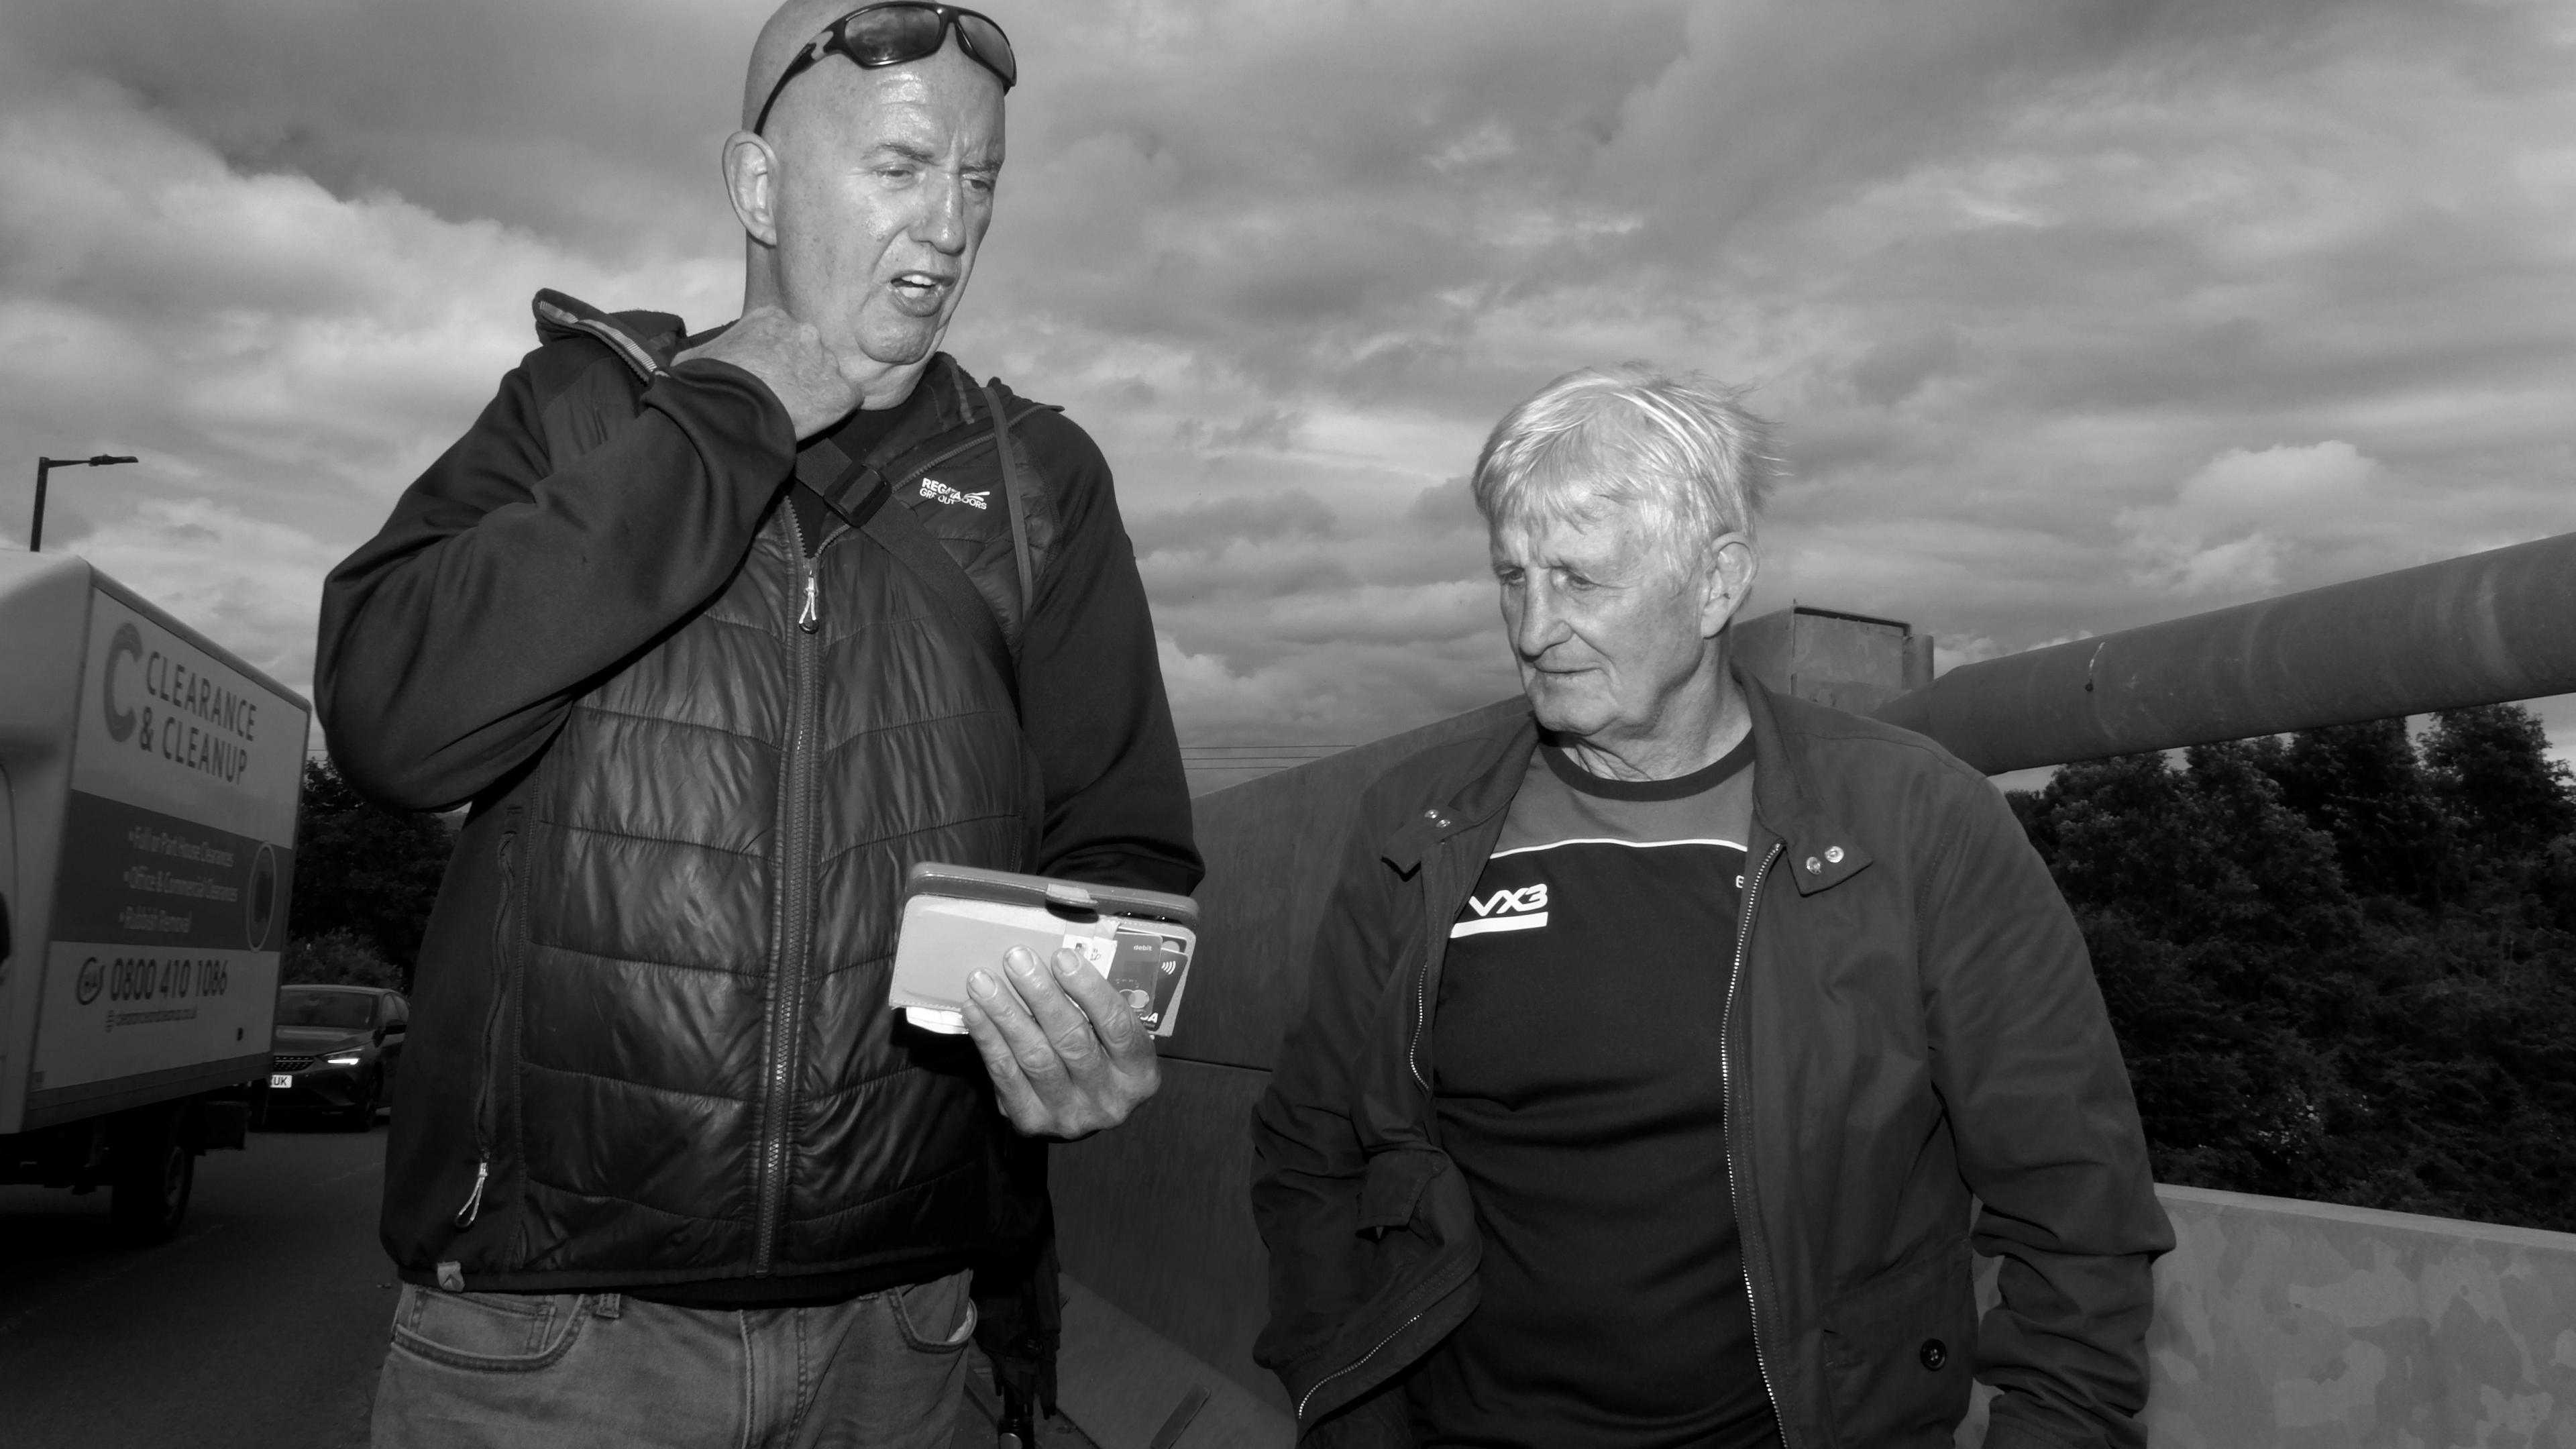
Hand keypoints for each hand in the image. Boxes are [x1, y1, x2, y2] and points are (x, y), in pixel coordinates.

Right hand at [673, 307, 862, 438]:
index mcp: (772, 319)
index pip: (785, 336)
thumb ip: (706, 353)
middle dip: (800, 372)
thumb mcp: (696, 357)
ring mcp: (826, 361)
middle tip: (782, 395)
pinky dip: (837, 409)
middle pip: (810, 352)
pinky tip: (818, 420)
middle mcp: (805, 332)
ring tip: (795, 412)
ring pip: (829, 374)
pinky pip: (849, 398)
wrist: (728, 411)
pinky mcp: (842, 391)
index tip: (767, 377)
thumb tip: (683, 365)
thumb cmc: (707, 384)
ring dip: (817, 390)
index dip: (777, 359)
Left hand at [961, 945, 1160, 1138]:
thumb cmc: (1099, 1056)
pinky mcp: (1031, 1121)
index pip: (1117, 1026)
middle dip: (1040, 995)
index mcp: (1140, 1074)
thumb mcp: (1112, 1035)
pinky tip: (975, 1011)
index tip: (1061, 958)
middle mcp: (1109, 1100)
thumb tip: (1056, 959)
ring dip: (1006, 1014)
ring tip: (984, 981)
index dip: (1089, 989)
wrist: (1081, 1110)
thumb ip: (1095, 1006)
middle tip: (1016, 960)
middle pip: (1073, 1040)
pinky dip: (989, 1040)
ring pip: (1035, 1057)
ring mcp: (1069, 1115)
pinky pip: (1005, 1076)